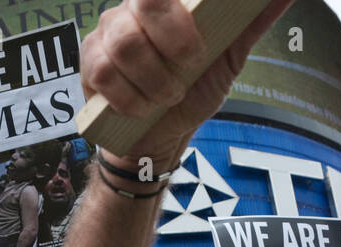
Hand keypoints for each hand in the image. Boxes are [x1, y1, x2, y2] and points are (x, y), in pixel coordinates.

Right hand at [82, 0, 294, 166]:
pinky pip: (105, 74)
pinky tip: (142, 107)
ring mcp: (106, 35)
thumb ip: (251, 22)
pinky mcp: (89, 65)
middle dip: (173, 43)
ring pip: (125, 45)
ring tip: (167, 97)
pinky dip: (130, 99)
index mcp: (166, 1)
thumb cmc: (193, 91)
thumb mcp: (228, 59)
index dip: (179, 17)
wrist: (161, 138)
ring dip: (155, 81)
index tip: (200, 48)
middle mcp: (132, 10)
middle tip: (189, 69)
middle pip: (144, 2)